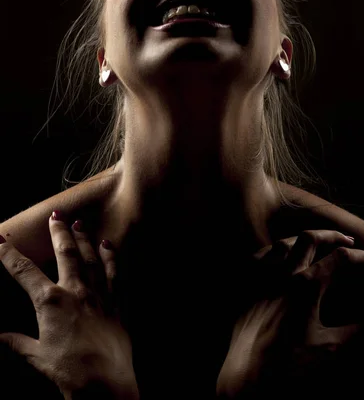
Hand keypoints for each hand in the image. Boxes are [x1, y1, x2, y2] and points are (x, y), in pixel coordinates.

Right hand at [0, 212, 138, 399]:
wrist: (105, 382)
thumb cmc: (68, 371)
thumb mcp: (36, 356)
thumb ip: (16, 342)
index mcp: (50, 302)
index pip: (24, 272)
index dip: (9, 255)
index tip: (1, 240)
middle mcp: (75, 290)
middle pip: (65, 252)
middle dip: (58, 231)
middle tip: (55, 215)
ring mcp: (98, 293)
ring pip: (90, 256)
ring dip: (84, 238)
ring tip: (79, 223)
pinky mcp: (116, 301)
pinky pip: (114, 272)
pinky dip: (110, 256)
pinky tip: (107, 244)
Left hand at [216, 230, 363, 397]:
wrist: (246, 370)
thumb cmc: (288, 362)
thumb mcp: (329, 347)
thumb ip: (356, 331)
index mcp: (308, 284)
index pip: (341, 258)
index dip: (362, 257)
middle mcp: (284, 272)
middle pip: (311, 238)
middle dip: (333, 235)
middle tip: (348, 240)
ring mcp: (262, 274)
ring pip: (285, 242)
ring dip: (305, 240)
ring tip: (317, 244)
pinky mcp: (245, 282)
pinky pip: (261, 254)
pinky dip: (275, 250)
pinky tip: (280, 256)